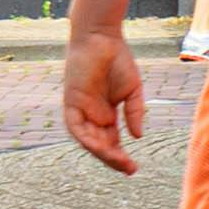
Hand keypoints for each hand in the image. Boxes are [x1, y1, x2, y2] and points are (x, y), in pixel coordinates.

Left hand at [62, 27, 145, 173]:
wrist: (101, 38)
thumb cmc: (117, 60)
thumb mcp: (132, 90)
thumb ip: (135, 112)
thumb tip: (137, 136)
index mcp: (106, 114)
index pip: (111, 142)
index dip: (120, 156)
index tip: (134, 168)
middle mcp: (91, 116)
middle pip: (100, 145)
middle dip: (113, 159)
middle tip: (129, 169)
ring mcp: (81, 111)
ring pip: (88, 141)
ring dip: (102, 153)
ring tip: (119, 161)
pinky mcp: (71, 103)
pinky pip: (76, 127)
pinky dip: (87, 138)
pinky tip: (100, 147)